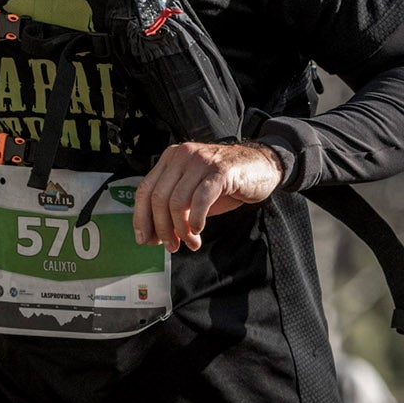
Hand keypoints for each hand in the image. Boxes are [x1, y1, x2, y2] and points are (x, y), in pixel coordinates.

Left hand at [131, 141, 281, 252]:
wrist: (262, 168)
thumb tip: (154, 236)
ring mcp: (200, 161)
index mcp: (170, 159)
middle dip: (162, 228)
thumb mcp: (194, 195)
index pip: (145, 189)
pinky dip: (196, 220)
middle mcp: (182, 156)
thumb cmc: (226, 183)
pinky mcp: (219, 171)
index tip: (145, 239)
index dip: (141, 218)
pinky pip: (199, 199)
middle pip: (158, 197)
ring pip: (176, 201)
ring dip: (181, 229)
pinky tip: (199, 230)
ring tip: (190, 242)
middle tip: (171, 246)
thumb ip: (174, 209)